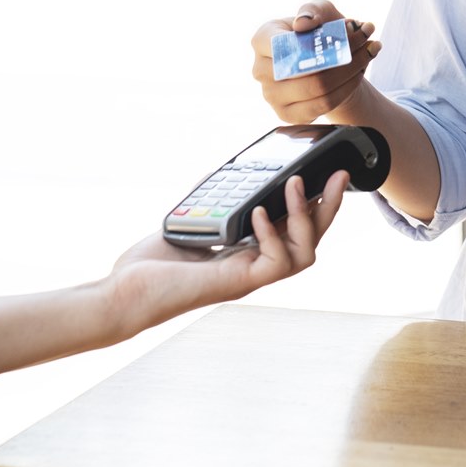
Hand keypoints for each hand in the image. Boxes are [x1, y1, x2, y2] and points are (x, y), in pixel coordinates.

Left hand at [104, 171, 348, 337]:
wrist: (124, 293)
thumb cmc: (150, 265)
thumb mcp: (189, 221)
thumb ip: (212, 202)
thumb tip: (227, 174)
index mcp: (246, 251)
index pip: (293, 228)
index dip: (313, 203)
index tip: (324, 173)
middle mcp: (254, 265)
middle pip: (311, 239)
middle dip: (331, 207)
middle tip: (341, 175)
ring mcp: (248, 277)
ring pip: (304, 253)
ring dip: (307, 216)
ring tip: (296, 184)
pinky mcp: (237, 284)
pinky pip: (275, 263)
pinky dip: (273, 234)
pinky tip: (259, 212)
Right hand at [251, 0, 381, 122]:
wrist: (326, 64)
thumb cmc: (318, 34)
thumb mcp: (319, 12)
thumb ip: (313, 10)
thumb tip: (303, 24)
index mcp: (262, 40)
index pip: (284, 42)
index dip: (315, 40)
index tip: (347, 28)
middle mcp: (261, 69)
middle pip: (306, 66)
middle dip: (344, 52)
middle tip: (368, 39)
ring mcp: (272, 96)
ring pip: (318, 86)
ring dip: (351, 69)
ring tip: (369, 52)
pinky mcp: (288, 115)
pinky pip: (325, 103)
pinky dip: (347, 87)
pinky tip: (358, 73)